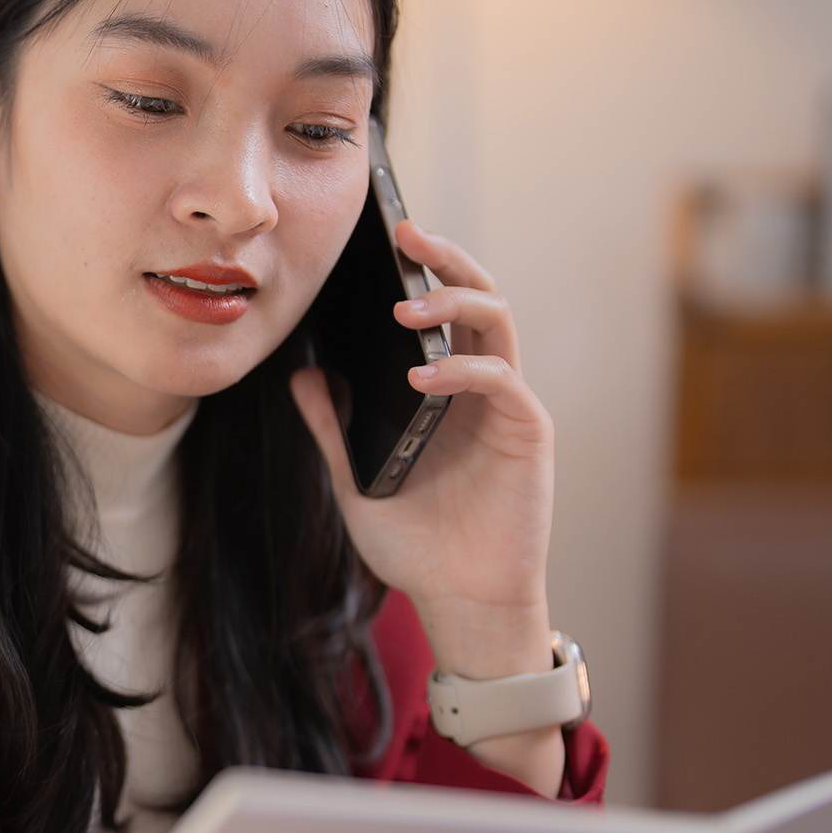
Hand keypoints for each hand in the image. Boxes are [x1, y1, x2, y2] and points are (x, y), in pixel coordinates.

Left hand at [290, 220, 561, 789]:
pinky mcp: (528, 432)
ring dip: (455, 300)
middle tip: (406, 231)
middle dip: (444, 257)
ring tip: (407, 304)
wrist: (460, 602)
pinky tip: (420, 376)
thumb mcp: (356, 482)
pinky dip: (462, 368)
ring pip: (497, 321)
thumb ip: (333, 430)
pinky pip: (501, 379)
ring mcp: (507, 406)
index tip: (381, 239)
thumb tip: (304, 376)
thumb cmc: (417, 547)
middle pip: (477, 296)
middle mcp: (481, 387)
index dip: (419, 269)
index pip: (439, 311)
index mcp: (445, 390)